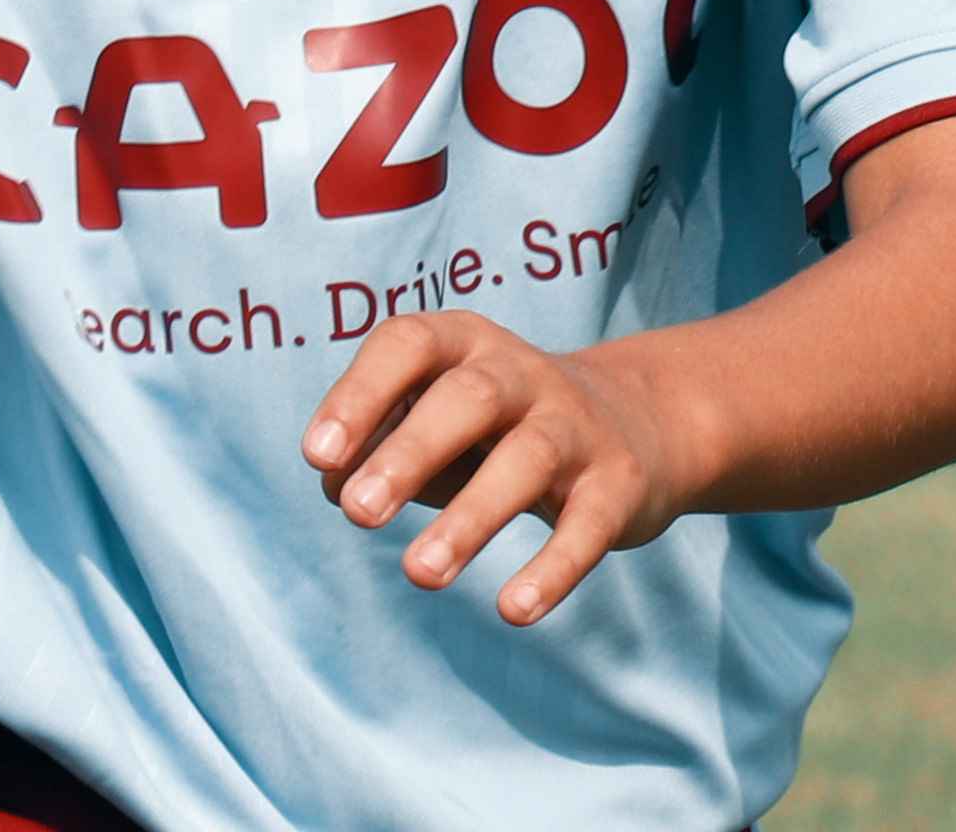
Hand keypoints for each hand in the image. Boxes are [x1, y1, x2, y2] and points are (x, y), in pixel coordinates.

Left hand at [305, 312, 702, 625]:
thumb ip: (377, 445)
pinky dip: (553, 568)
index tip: (317, 456)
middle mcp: (523, 374)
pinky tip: (513, 610)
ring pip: (527, 459)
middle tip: (357, 513)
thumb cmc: (497, 429)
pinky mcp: (618, 483)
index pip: (409, 344)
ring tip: (419, 573)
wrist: (638, 421)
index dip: (359, 394)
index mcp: (465, 346)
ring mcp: (577, 426)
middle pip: (470, 396)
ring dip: (471, 517)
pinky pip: (588, 524)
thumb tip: (334, 486)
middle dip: (411, 451)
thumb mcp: (437, 421)